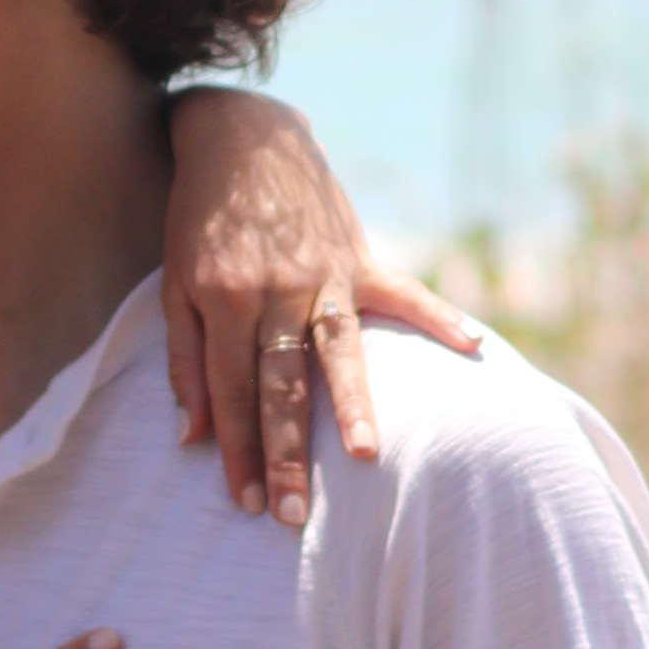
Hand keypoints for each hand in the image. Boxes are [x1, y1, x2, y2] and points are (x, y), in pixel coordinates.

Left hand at [163, 91, 482, 528]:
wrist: (241, 135)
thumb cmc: (200, 217)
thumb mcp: (176, 282)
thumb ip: (185, 359)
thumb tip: (193, 435)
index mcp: (224, 298)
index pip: (230, 390)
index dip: (236, 449)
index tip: (244, 501)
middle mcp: (276, 290)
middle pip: (281, 385)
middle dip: (284, 453)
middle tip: (291, 513)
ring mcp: (324, 273)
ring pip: (337, 350)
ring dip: (350, 403)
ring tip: (362, 454)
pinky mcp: (359, 256)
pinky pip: (403, 293)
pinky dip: (439, 319)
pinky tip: (473, 350)